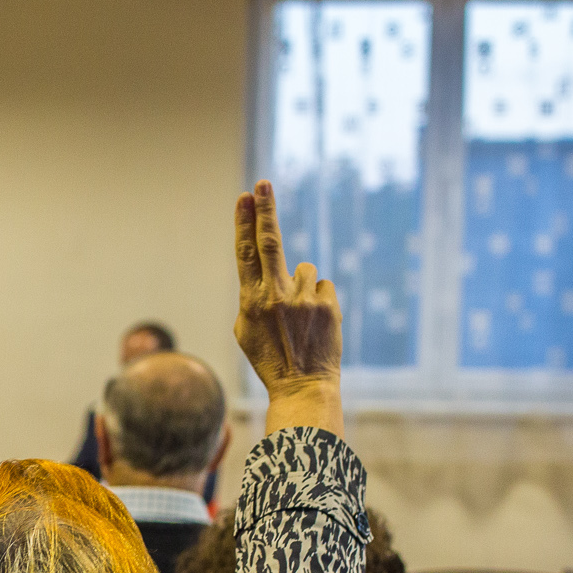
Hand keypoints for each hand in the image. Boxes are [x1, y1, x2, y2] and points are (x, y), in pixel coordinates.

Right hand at [234, 180, 343, 435]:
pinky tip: (315, 323)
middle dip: (265, 210)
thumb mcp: (245, 331)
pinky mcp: (328, 306)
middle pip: (271, 242)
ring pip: (305, 270)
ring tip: (300, 317)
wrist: (303, 387)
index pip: (246, 253)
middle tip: (263, 184)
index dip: (244, 222)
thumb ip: (252, 296)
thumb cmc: (270, 358)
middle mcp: (276, 297)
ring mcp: (304, 301)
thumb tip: (270, 271)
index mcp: (251, 302)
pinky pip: (323, 287)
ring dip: (302, 285)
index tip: (244, 197)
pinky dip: (319, 299)